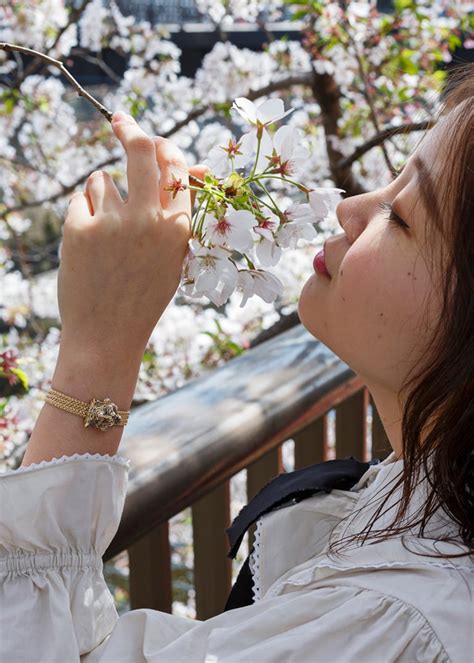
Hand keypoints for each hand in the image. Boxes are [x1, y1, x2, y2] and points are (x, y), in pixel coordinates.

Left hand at [57, 111, 207, 357]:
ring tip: (104, 230)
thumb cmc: (143, 296)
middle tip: (119, 119)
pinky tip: (89, 243)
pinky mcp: (79, 228)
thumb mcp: (173, 257)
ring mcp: (113, 223)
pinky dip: (82, 213)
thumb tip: (189, 167)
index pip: (176, 166)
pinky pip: (80, 198)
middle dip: (129, 128)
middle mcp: (150, 219)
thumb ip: (178, 213)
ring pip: (102, 178)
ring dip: (102, 193)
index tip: (153, 141)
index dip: (164, 148)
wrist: (107, 336)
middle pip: (142, 149)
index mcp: (179, 228)